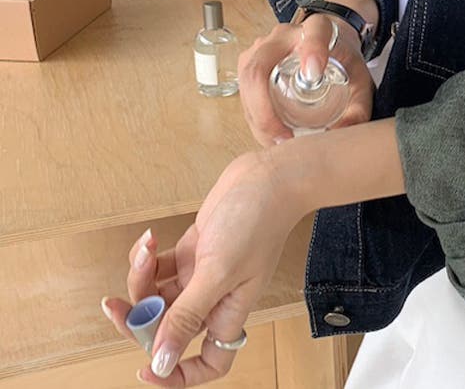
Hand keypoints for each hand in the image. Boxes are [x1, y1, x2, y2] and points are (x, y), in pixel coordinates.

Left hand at [100, 150, 305, 385]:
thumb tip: (162, 362)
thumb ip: (187, 317)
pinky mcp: (195, 249)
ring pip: (157, 296)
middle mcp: (214, 298)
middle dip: (138, 319)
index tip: (145, 368)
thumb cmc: (258, 222)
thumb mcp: (219, 272)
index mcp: (227, 312)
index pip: (207, 362)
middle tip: (116, 304)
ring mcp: (202, 273)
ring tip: (147, 251)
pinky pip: (159, 267)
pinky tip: (151, 240)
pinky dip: (148, 258)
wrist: (268, 176)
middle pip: (167, 329)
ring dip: (141, 278)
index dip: (177, 373)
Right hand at [237, 13, 374, 147]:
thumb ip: (358, 107)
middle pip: (259, 68)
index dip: (313, 51)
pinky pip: (244, 92)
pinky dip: (255, 118)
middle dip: (265, 111)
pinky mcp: (249, 65)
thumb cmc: (342, 61)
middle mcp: (283, 35)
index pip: (314, 33)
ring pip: (246, 84)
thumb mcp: (360, 80)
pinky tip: (271, 135)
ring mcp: (261, 49)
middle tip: (285, 137)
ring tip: (280, 141)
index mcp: (318, 29)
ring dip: (258, 119)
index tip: (314, 73)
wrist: (328, 46)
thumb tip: (340, 134)